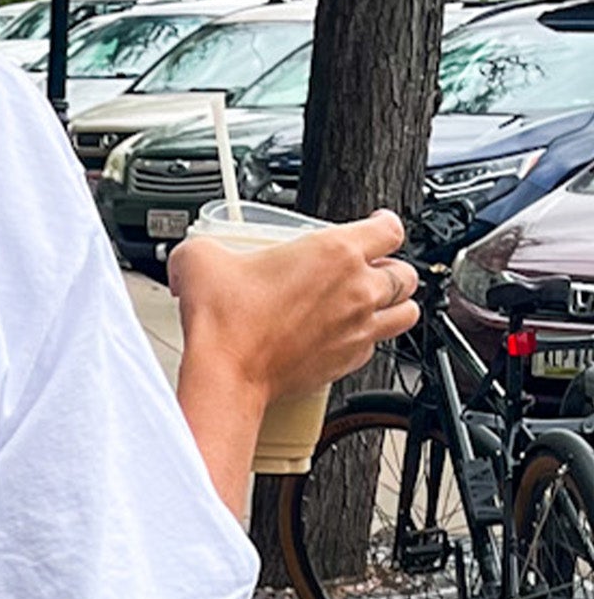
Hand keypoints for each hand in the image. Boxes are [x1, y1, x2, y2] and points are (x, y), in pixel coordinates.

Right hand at [166, 209, 421, 407]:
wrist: (226, 375)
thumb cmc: (225, 323)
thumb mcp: (201, 260)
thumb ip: (204, 246)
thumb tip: (192, 254)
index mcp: (335, 252)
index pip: (390, 228)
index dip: (386, 223)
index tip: (377, 225)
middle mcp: (357, 289)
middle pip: (406, 272)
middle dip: (392, 269)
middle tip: (371, 269)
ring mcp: (358, 328)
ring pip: (406, 312)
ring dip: (395, 305)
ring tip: (377, 304)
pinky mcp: (347, 362)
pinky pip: (376, 348)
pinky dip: (368, 340)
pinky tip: (346, 337)